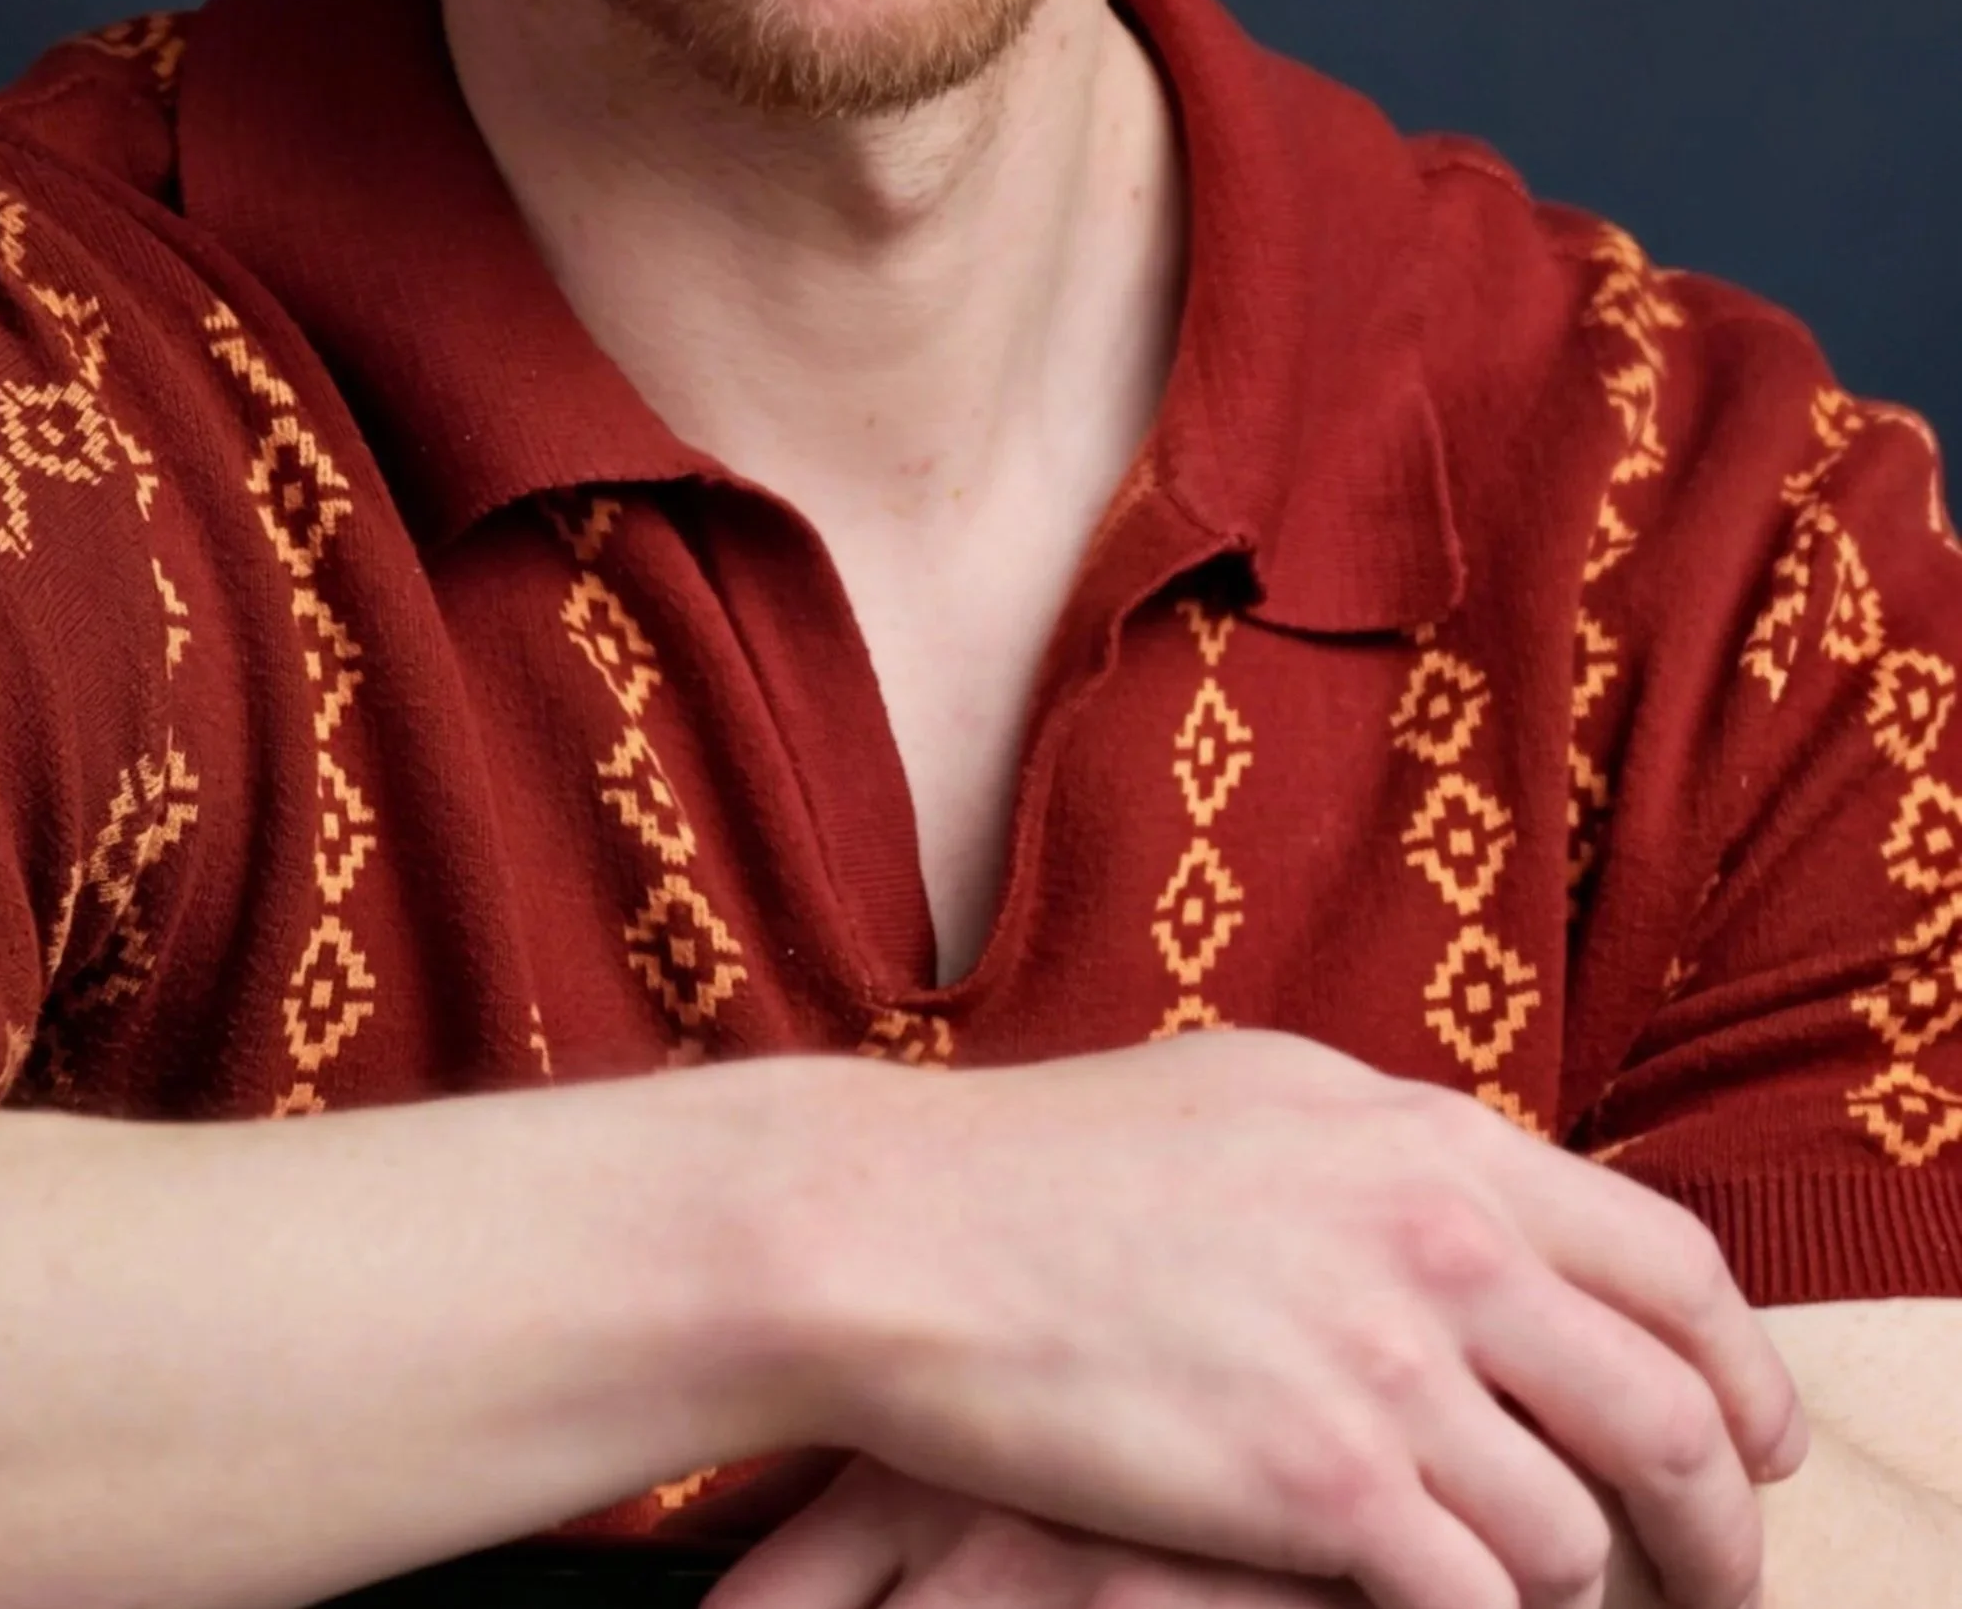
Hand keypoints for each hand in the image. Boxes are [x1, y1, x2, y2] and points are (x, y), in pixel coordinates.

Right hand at [797, 1025, 1804, 1608]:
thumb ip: (1388, 1157)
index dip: (1742, 1366)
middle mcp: (1435, 1236)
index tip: (1759, 1439)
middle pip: (1669, 1411)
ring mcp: (1383, 1363)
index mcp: (1424, 1135)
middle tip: (1719, 1587)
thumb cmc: (1046, 1167)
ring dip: (1570, 1594)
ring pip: (1576, 1535)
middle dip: (1719, 1525)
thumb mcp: (1253, 1101)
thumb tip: (1482, 1210)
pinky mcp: (1319, 1486)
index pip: (1667, 1259)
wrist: (901, 1231)